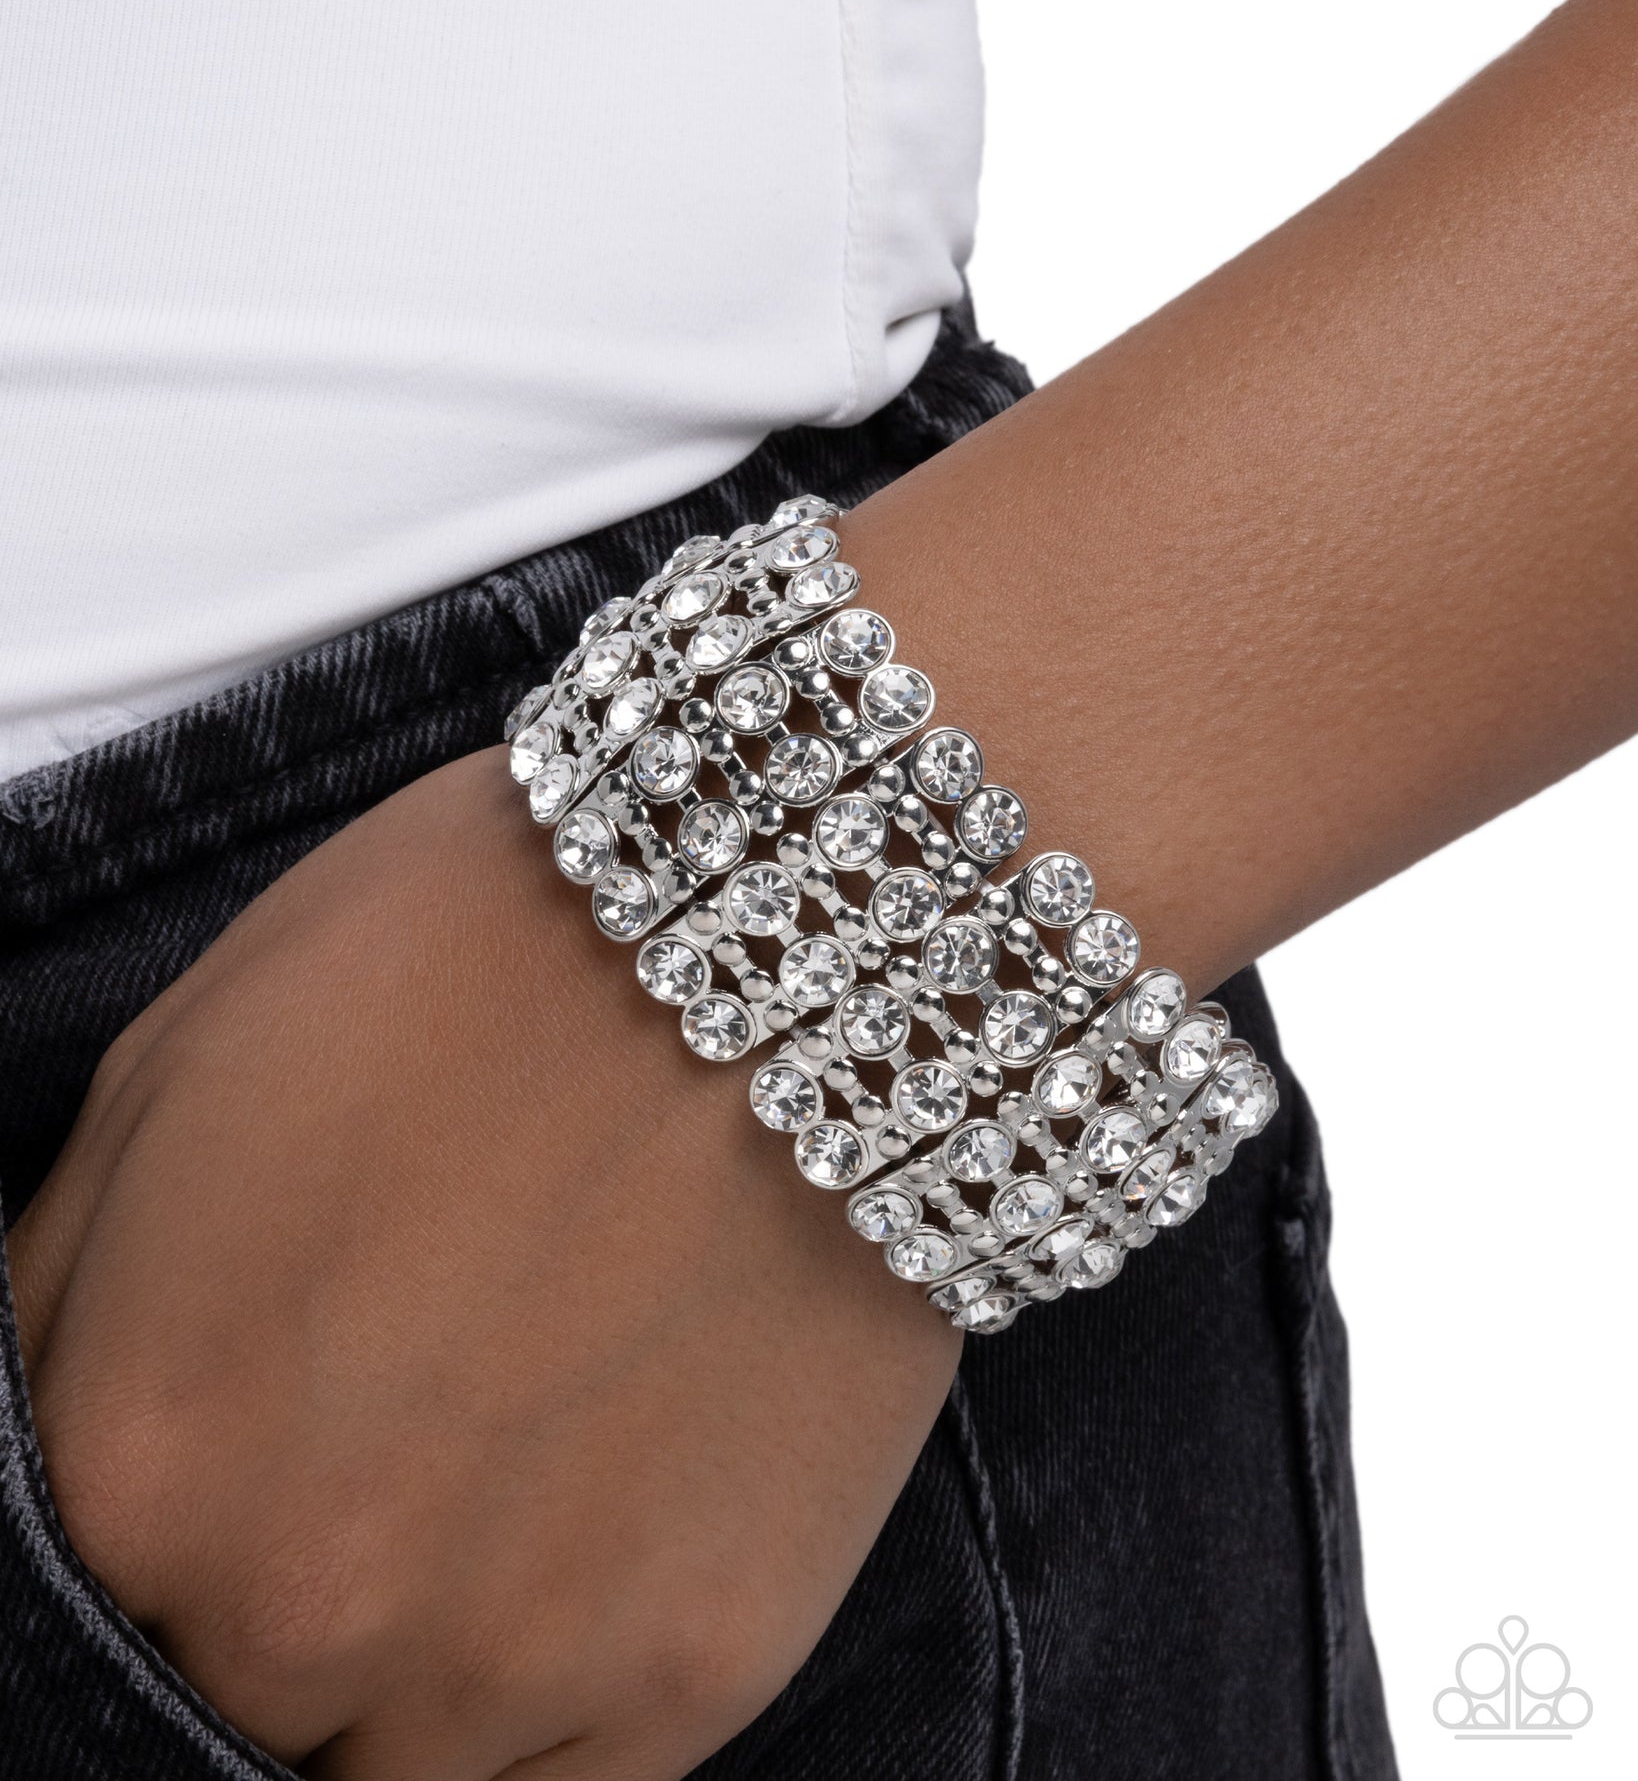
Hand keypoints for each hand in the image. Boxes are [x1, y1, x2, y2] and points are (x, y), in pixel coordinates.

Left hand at [7, 749, 958, 1780]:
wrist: (785, 939)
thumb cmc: (472, 957)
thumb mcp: (176, 1073)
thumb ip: (65, 1314)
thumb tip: (50, 1442)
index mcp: (136, 1457)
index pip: (80, 1614)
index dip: (162, 1535)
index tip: (245, 1466)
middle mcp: (296, 1607)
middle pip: (228, 1711)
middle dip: (278, 1597)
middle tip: (382, 1454)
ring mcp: (504, 1661)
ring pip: (385, 1774)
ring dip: (411, 1665)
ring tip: (493, 1490)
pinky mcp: (693, 1672)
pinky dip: (540, 1714)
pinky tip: (578, 1562)